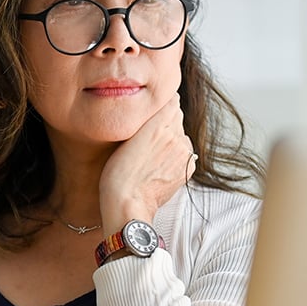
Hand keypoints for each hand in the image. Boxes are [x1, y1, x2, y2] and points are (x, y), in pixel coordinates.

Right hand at [98, 93, 196, 234]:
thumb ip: (148, 118)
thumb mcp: (125, 137)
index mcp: (158, 124)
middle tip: (145, 136)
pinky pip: (185, 152)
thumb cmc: (118, 173)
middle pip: (177, 118)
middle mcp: (176, 136)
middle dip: (165, 122)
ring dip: (171, 138)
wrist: (129, 204)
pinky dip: (176, 155)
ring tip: (151, 153)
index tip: (149, 110)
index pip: (171, 101)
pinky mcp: (187, 168)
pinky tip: (159, 164)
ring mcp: (184, 153)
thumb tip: (165, 102)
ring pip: (181, 135)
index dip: (160, 104)